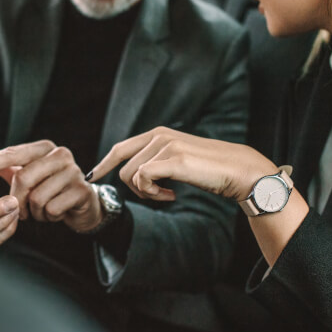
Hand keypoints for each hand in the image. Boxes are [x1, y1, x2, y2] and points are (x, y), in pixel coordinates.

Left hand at [0, 140, 103, 232]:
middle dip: (16, 198)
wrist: (83, 204)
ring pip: (37, 197)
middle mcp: (61, 155)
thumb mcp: (26, 173)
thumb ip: (3, 162)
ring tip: (40, 210)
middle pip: (23, 177)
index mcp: (44, 148)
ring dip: (34, 211)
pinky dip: (48, 217)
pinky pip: (52, 209)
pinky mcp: (82, 191)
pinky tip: (54, 213)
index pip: (14, 152)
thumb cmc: (49, 188)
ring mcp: (74, 172)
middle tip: (18, 209)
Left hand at [88, 126, 277, 201]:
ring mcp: (166, 146)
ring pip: (132, 175)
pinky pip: (144, 179)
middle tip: (157, 196)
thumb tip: (136, 174)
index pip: (120, 148)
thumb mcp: (178, 161)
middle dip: (134, 189)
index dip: (104, 163)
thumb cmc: (210, 169)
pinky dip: (153, 194)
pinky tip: (172, 196)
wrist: (238, 170)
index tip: (93, 177)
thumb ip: (158, 161)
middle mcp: (159, 136)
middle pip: (123, 167)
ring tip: (168, 196)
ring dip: (147, 193)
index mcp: (158, 134)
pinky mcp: (174, 159)